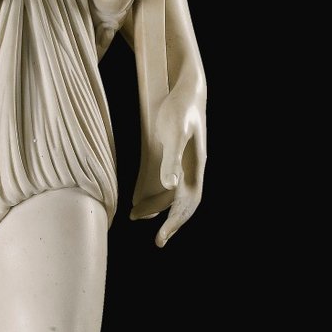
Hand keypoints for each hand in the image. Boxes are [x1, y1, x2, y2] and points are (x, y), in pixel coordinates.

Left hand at [129, 76, 205, 246]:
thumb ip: (170, 159)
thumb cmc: (180, 110)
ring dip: (158, 208)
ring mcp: (186, 164)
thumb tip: (169, 186)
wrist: (187, 90)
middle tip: (157, 241)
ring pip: (175, 196)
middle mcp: (193, 169)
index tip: (161, 238)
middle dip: (171, 223)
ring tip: (137, 216)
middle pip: (184, 204)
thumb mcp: (173, 132)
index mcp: (195, 167)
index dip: (175, 222)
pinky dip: (157, 195)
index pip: (187, 203)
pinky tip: (141, 198)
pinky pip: (169, 185)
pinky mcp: (177, 157)